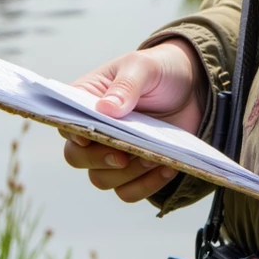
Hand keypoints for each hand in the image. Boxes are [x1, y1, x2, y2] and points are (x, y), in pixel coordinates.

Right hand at [60, 38, 207, 203]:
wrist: (192, 89)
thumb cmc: (159, 70)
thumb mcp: (144, 66)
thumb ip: (126, 84)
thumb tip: (105, 109)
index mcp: (86, 99)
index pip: (66, 122)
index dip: (73, 132)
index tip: (88, 138)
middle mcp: (93, 130)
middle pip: (76, 157)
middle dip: (98, 159)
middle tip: (123, 155)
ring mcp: (111, 153)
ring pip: (101, 179)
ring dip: (126, 174)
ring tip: (152, 157)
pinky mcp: (134, 170)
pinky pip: (128, 191)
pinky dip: (145, 185)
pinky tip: (166, 168)